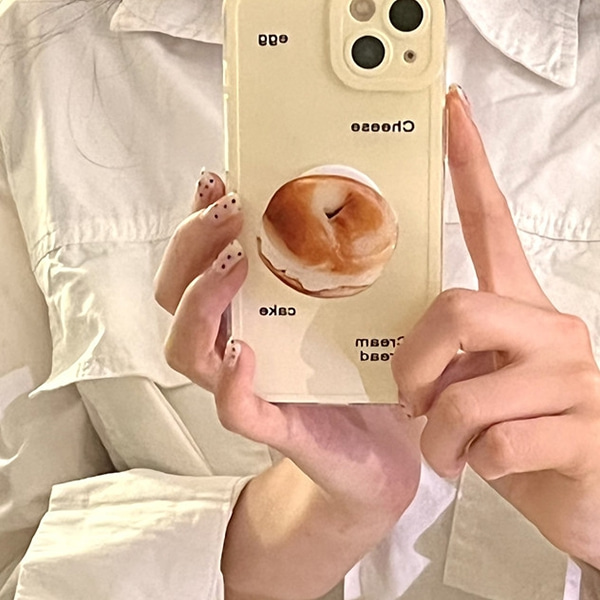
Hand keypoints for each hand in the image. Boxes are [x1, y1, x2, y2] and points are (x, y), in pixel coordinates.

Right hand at [154, 169, 420, 598]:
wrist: (389, 444)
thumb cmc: (368, 368)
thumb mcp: (358, 300)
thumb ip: (347, 257)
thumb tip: (359, 188)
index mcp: (250, 312)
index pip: (198, 263)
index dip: (196, 220)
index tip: (216, 180)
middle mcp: (236, 344)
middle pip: (176, 295)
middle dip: (191, 246)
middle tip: (229, 211)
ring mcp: (249, 386)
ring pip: (188, 350)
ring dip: (200, 302)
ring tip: (234, 265)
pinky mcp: (275, 429)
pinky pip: (233, 410)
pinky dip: (230, 382)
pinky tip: (244, 352)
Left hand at [393, 86, 599, 567]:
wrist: (580, 499)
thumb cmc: (515, 433)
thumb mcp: (473, 384)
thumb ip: (445, 356)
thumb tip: (402, 361)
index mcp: (519, 308)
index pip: (492, 222)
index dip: (471, 166)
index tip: (451, 111)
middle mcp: (551, 328)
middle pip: (458, 309)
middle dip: (415, 364)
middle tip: (411, 400)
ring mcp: (574, 379)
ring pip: (470, 393)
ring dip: (440, 433)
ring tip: (448, 450)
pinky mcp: (587, 433)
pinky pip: (499, 443)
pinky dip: (474, 463)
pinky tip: (487, 467)